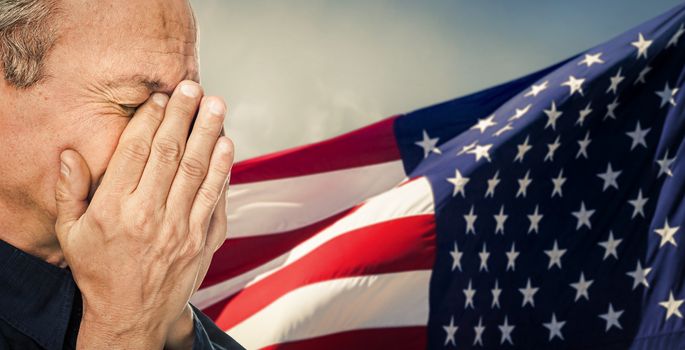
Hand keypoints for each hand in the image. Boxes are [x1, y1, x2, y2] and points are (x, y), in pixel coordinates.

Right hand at [54, 81, 233, 348]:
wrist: (132, 316)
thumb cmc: (99, 271)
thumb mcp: (72, 235)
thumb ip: (71, 192)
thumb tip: (70, 152)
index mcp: (115, 210)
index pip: (136, 151)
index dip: (150, 119)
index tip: (159, 98)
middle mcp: (150, 215)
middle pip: (170, 153)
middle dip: (183, 115)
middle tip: (192, 87)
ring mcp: (182, 229)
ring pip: (198, 171)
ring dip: (209, 134)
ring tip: (216, 106)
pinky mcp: (204, 241)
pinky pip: (216, 198)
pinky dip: (223, 170)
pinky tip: (226, 145)